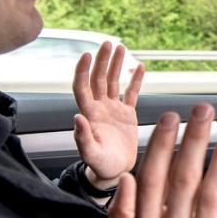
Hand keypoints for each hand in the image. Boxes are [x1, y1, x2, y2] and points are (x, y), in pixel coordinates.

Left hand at [72, 42, 145, 185]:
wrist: (116, 173)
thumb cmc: (101, 167)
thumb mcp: (91, 155)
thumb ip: (83, 138)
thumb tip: (76, 117)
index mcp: (89, 115)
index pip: (83, 87)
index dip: (83, 71)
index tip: (87, 55)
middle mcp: (99, 108)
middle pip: (98, 79)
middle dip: (102, 61)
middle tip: (108, 43)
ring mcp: (113, 109)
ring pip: (113, 82)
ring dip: (116, 64)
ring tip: (120, 47)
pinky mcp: (127, 114)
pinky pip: (131, 93)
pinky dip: (135, 80)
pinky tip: (140, 67)